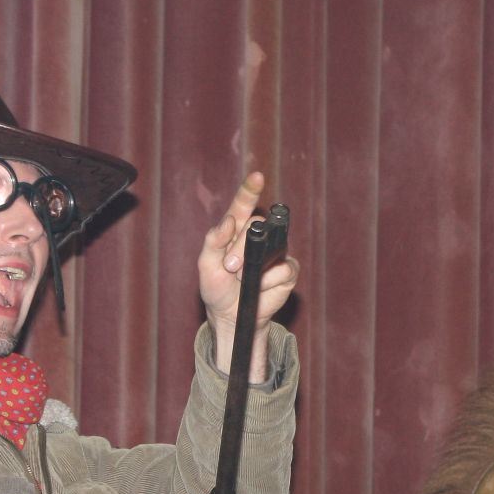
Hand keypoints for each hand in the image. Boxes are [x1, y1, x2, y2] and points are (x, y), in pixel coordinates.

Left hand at [199, 172, 299, 381]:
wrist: (231, 316)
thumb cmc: (217, 288)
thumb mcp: (207, 265)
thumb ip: (213, 241)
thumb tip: (229, 221)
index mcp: (236, 230)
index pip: (243, 205)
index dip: (250, 190)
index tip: (257, 177)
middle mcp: (258, 237)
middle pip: (256, 225)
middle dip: (240, 247)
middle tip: (231, 268)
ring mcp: (275, 253)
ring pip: (270, 246)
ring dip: (253, 265)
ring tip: (241, 280)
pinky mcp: (287, 271)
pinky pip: (282, 268)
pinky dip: (268, 280)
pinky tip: (259, 288)